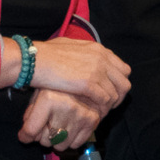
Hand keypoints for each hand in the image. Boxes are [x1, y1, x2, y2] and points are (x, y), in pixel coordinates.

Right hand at [8, 36, 132, 109]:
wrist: (34, 59)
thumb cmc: (46, 53)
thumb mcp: (71, 46)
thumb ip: (84, 52)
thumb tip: (87, 56)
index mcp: (99, 50)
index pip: (124, 69)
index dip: (119, 83)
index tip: (111, 91)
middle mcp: (102, 59)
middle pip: (124, 83)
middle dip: (119, 96)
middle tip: (109, 105)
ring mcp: (97, 71)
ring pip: (116, 94)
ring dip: (109, 105)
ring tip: (100, 111)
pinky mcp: (89, 84)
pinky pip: (104, 101)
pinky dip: (101, 109)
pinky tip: (94, 113)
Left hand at [17, 88, 106, 149]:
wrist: (84, 75)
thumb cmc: (56, 86)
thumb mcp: (39, 94)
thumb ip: (30, 115)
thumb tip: (27, 136)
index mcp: (48, 100)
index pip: (31, 130)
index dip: (25, 136)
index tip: (25, 136)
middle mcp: (65, 108)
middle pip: (45, 140)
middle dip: (42, 137)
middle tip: (45, 127)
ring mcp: (81, 115)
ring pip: (60, 145)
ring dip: (56, 140)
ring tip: (57, 128)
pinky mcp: (92, 120)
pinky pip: (76, 144)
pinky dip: (70, 140)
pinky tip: (69, 129)